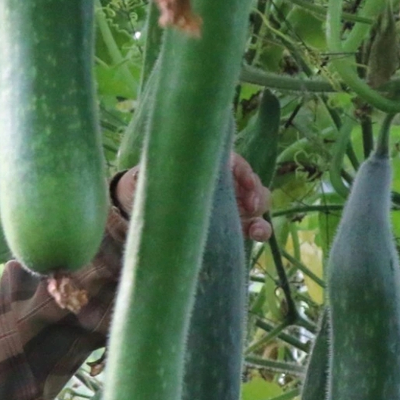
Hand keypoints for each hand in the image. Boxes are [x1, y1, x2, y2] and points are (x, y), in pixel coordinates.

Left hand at [112, 153, 272, 241]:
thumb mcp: (149, 176)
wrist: (138, 205)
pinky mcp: (229, 225)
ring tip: (256, 229)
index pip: (235, 164)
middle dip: (257, 195)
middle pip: (251, 185)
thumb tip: (144, 176)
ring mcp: (228, 205)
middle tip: (249, 207)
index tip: (247, 184)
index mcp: (209, 165)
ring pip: (256, 206)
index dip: (245, 172)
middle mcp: (223, 183)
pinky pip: (250, 226)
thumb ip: (155, 175)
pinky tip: (255, 236)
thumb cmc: (146, 182)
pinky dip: (258, 230)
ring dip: (261, 215)